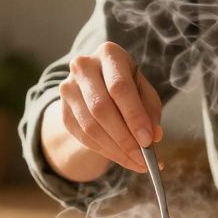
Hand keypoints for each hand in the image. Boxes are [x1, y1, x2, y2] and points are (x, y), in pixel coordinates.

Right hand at [51, 41, 163, 174]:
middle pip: (101, 108)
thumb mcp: (143, 92)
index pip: (120, 88)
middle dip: (125, 138)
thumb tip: (154, 136)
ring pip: (90, 126)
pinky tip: (122, 158)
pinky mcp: (63, 110)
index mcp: (109, 54)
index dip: (134, 116)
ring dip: (115, 150)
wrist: (96, 85)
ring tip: (136, 163)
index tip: (148, 141)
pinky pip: (83, 137)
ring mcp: (68, 88)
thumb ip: (150, 111)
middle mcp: (83, 66)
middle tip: (143, 159)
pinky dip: (105, 152)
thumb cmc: (127, 86)